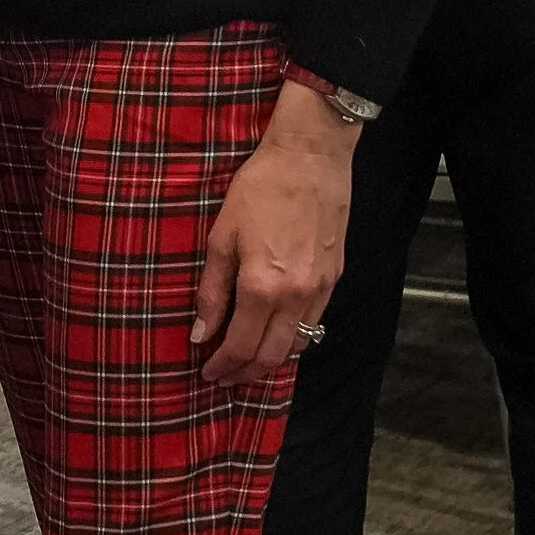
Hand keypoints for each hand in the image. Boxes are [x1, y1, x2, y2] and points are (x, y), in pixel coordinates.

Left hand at [191, 84, 356, 385]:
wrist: (310, 158)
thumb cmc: (259, 189)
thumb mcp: (221, 237)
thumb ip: (211, 291)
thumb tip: (201, 333)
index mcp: (261, 287)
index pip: (241, 346)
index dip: (222, 365)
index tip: (207, 372)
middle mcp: (295, 296)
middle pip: (271, 357)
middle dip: (245, 373)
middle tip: (225, 376)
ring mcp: (319, 289)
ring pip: (297, 345)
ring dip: (271, 361)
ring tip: (248, 361)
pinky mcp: (333, 278)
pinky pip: (313, 323)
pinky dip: (293, 338)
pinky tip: (275, 333)